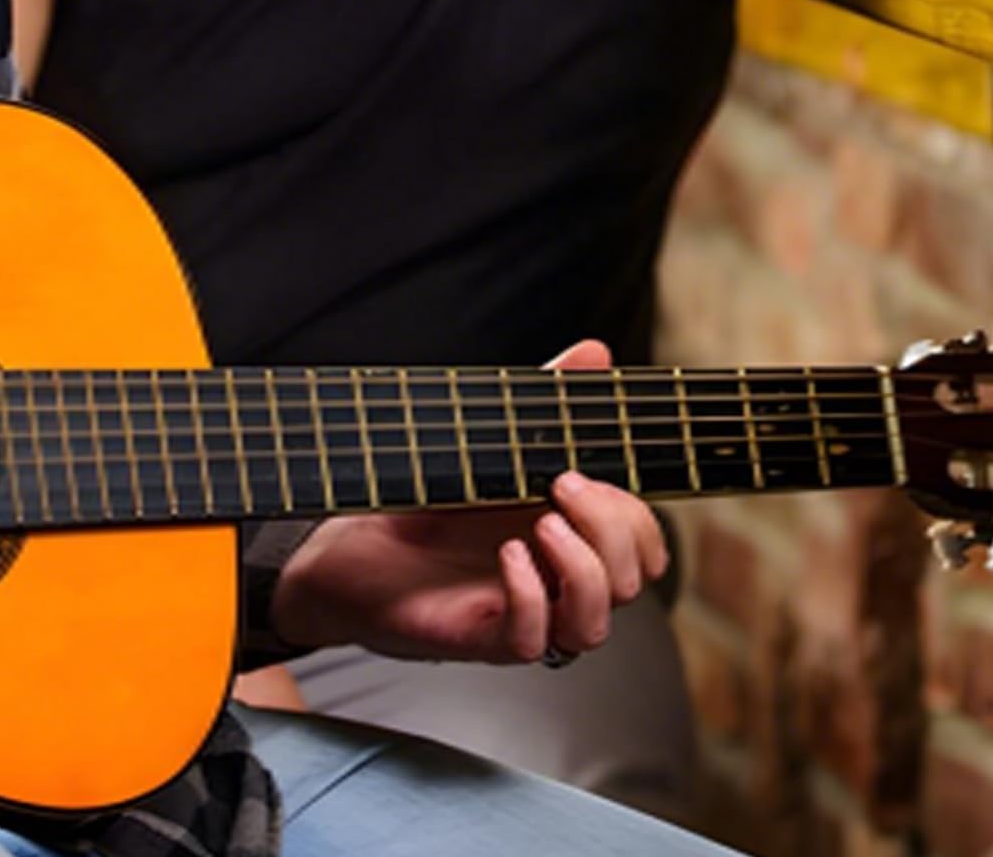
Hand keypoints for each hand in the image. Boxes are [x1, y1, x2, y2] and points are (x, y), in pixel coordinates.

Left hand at [268, 339, 668, 665]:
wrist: (348, 544)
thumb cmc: (427, 499)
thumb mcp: (492, 444)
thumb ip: (547, 403)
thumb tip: (594, 351)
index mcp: (570, 534)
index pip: (644, 546)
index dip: (635, 516)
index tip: (584, 470)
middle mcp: (556, 579)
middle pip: (631, 582)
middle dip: (613, 530)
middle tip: (561, 486)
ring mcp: (524, 612)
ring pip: (594, 624)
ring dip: (582, 570)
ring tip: (540, 525)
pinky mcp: (484, 637)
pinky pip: (535, 641)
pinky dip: (530, 596)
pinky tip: (506, 557)